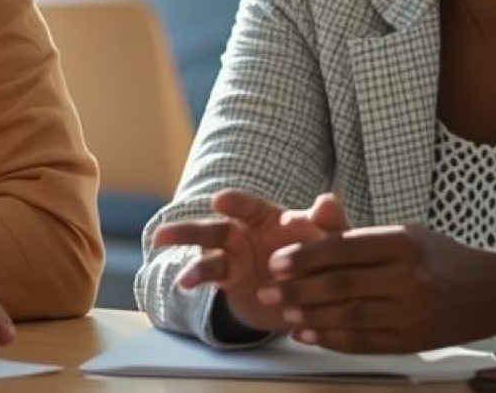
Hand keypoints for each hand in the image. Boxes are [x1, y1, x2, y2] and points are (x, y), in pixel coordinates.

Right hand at [151, 189, 347, 332]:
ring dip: (183, 242)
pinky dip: (195, 278)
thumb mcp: (332, 245)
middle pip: (217, 224)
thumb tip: (328, 200)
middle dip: (192, 227)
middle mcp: (248, 231)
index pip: (251, 206)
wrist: (310, 296)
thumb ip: (330, 224)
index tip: (218, 201)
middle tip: (164, 232)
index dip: (235, 203)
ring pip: (205, 246)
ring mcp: (235, 254)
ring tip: (163, 244)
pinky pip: (208, 275)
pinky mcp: (230, 278)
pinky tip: (182, 284)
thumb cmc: (322, 260)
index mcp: (271, 217)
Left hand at [263, 223, 495, 353]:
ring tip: (282, 313)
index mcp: (405, 243)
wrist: (491, 292)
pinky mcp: (412, 342)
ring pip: (349, 317)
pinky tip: (307, 335)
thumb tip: (302, 231)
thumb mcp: (405, 234)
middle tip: (267, 291)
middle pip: (342, 286)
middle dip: (298, 290)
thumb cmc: (439, 257)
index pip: (345, 248)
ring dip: (309, 317)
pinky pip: (363, 342)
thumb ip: (356, 236)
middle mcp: (410, 278)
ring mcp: (412, 313)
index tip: (276, 260)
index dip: (306, 256)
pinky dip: (330, 339)